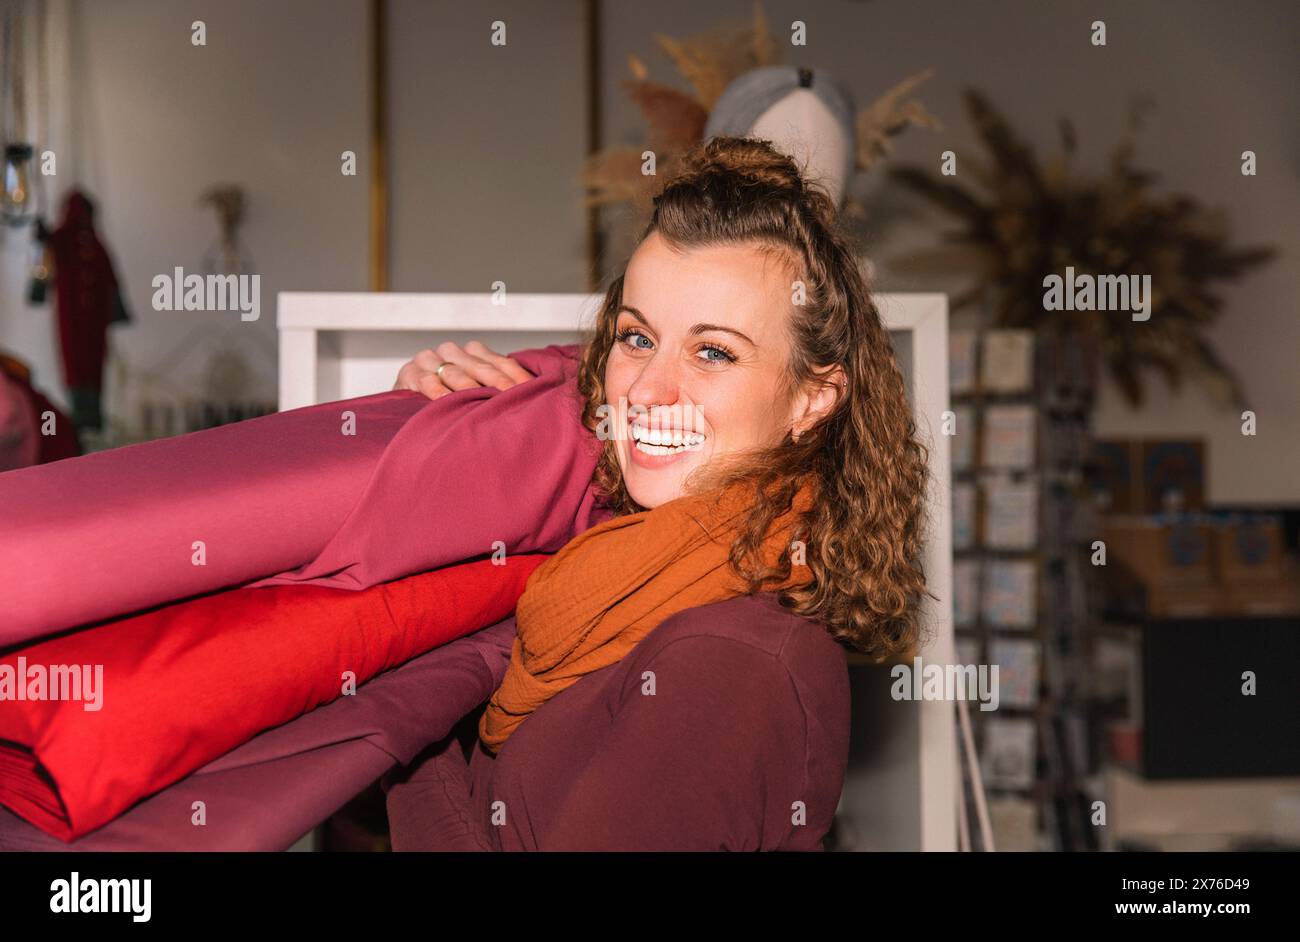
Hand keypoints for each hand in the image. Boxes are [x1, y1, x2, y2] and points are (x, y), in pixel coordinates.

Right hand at [393, 341, 533, 399]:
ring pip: (457, 373)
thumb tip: (538, 398)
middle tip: (520, 401)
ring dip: (473, 390)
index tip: (539, 392)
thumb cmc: (450, 405)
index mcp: (473, 352)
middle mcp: (452, 351)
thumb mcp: (475, 394)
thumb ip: (497, 390)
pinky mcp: (409, 373)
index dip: (519, 378)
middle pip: (483, 367)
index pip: (503, 362)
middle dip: (502, 386)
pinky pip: (428, 382)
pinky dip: (441, 393)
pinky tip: (451, 405)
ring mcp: (429, 360)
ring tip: (490, 404)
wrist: (406, 410)